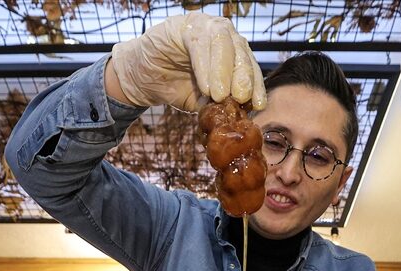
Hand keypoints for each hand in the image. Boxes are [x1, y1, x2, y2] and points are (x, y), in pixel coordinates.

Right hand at [108, 12, 265, 112]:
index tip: (257, 105)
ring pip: (223, 41)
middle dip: (243, 76)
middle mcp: (223, 35)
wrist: (142, 80)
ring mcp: (204, 26)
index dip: (256, 85)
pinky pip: (198, 43)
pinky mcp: (185, 25)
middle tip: (241, 98)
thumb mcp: (204, 101)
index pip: (250, 66)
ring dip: (223, 71)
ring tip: (219, 96)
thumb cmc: (176, 88)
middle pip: (241, 50)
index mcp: (233, 53)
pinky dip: (204, 66)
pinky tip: (205, 86)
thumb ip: (223, 104)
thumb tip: (242, 114)